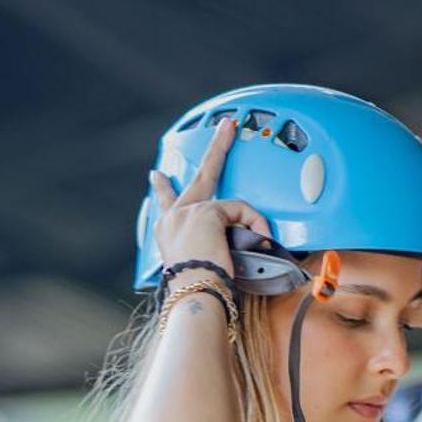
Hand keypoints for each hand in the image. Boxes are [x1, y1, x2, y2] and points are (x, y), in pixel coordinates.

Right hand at [149, 118, 271, 281]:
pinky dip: (254, 228)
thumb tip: (242, 243)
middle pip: (200, 176)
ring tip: (262, 239)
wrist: (194, 295)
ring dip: (251, 221)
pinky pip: (241, 213)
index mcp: (166, 233)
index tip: (158, 176)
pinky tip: (257, 245)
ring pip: (231, 204)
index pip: (166, 203)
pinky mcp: (206, 212)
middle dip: (217, 147)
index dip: (163, 188)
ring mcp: (187, 212)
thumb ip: (210, 247)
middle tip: (227, 126)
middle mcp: (171, 218)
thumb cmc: (200, 289)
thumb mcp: (201, 265)